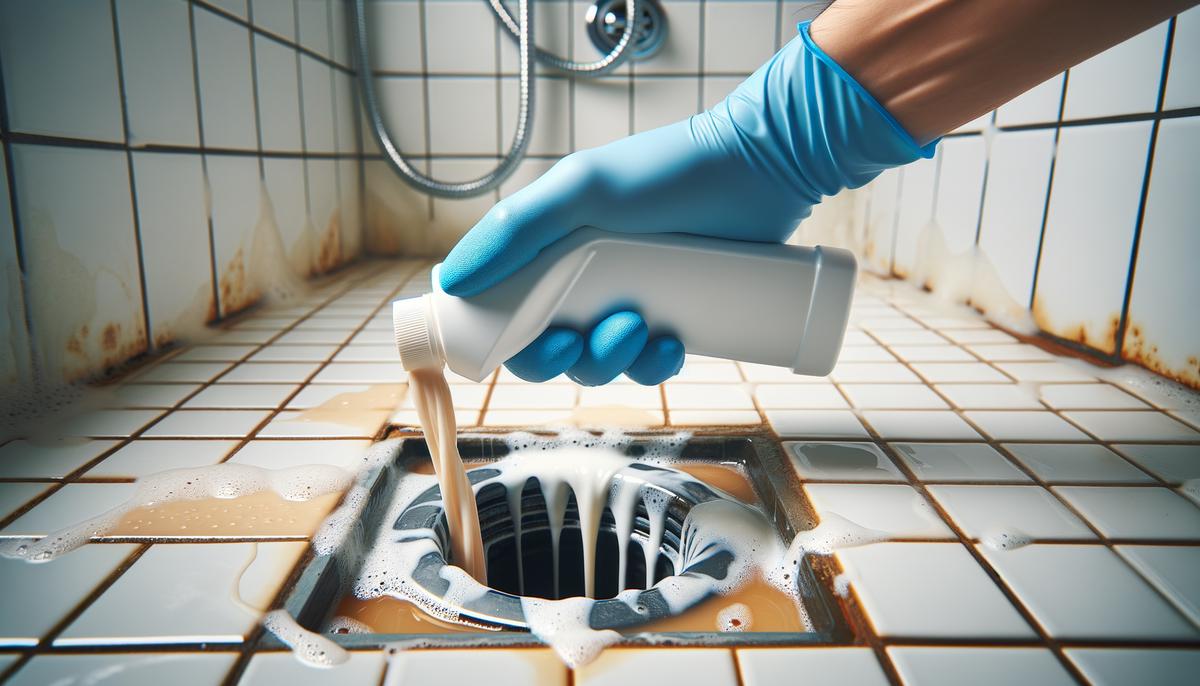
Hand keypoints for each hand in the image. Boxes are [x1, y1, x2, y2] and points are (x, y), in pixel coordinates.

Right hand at [440, 23, 933, 385]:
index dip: (501, 337)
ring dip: (610, 359)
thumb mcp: (581, 190)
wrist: (763, 169)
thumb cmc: (667, 171)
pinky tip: (670, 345)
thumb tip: (452, 280)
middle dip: (561, 357)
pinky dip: (654, 365)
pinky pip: (649, 364)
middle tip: (579, 341)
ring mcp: (630, 300)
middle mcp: (585, 278)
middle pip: (548, 349)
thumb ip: (515, 230)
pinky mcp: (674, 319)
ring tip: (639, 326)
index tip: (515, 344)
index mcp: (550, 248)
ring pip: (599, 362)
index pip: (504, 308)